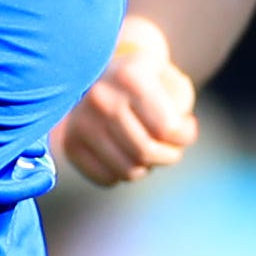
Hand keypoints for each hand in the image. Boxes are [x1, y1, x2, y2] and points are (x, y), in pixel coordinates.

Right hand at [53, 15, 197, 186]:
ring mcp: (80, 122)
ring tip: (147, 148)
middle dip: (168, 156)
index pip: (167, 128)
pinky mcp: (70, 144)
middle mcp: (100, 98)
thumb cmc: (144, 81)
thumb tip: (174, 134)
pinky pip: (106, 179)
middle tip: (170, 148)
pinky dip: (122, 173)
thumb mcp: (170, 78)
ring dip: (146, 167)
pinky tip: (124, 154)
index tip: (185, 128)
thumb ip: (182, 102)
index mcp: (129, 76)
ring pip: (128, 171)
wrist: (99, 76)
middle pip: (146, 152)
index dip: (185, 136)